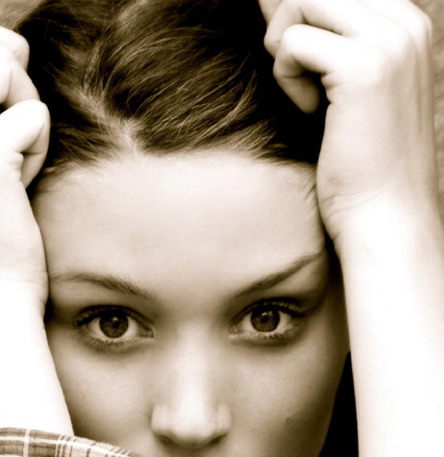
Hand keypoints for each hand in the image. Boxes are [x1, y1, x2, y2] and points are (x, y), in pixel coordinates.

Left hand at [259, 0, 438, 249]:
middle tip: (299, 83)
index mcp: (406, 23)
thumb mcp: (341, 86)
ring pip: (302, 2)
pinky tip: (310, 113)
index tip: (297, 63)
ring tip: (307, 98)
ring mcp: (389, 42)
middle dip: (287, 28)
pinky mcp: (364, 69)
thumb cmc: (357, 159)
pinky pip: (293, 43)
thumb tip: (269, 1)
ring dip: (286, 51)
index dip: (299, 18)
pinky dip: (287, 78)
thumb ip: (319, 37)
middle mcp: (405, 22)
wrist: (383, 214)